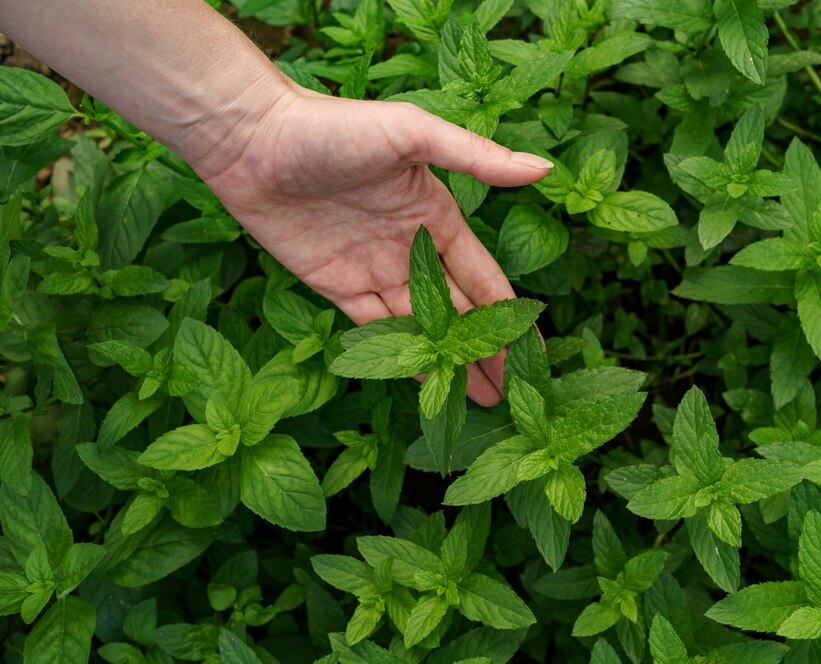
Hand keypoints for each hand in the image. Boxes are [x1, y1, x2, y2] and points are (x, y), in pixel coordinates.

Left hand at [195, 88, 552, 405]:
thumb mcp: (412, 133)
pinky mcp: (334, 286)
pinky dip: (399, 356)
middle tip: (512, 393)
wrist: (253, 140)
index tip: (531, 350)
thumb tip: (542, 168)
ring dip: (446, 362)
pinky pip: (374, 329)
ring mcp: (372, 270)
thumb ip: (475, 156)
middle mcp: (408, 249)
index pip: (483, 277)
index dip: (508, 313)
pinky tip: (423, 381)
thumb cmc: (335, 126)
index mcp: (435, 216)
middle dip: (484, 351)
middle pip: (456, 312)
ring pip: (419, 327)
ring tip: (480, 399)